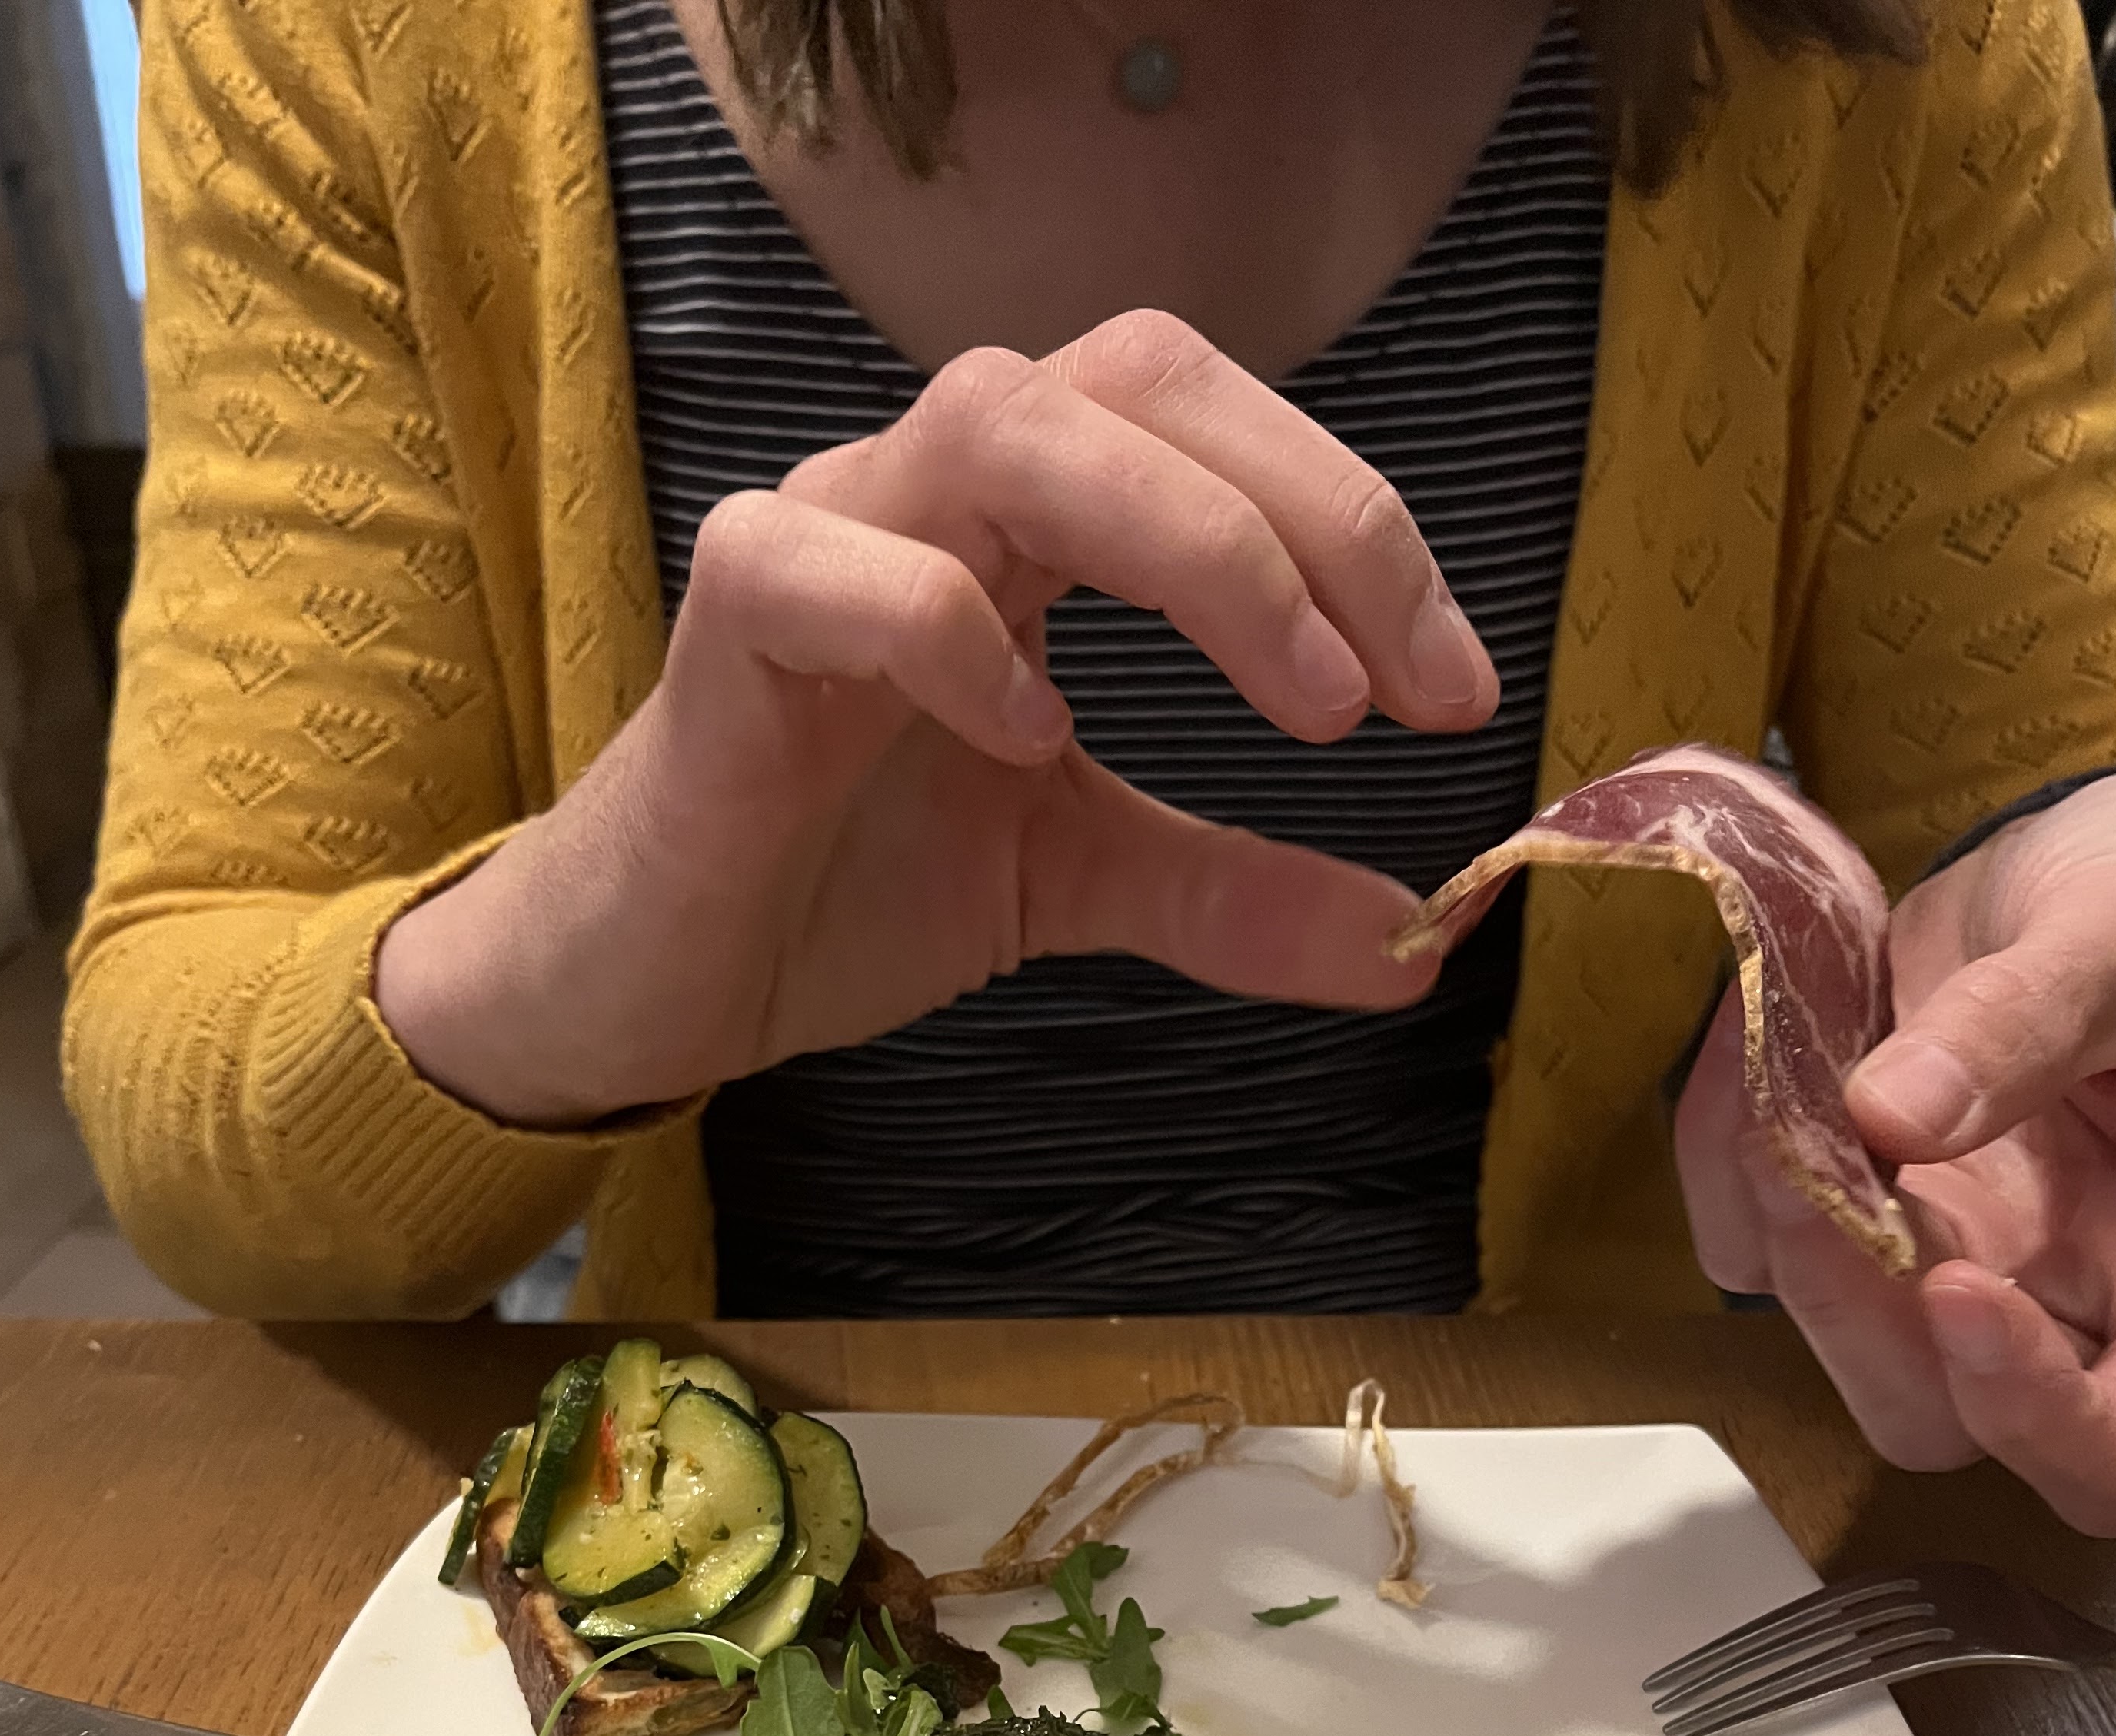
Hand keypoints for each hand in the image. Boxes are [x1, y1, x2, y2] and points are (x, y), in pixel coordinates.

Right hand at [376, 311, 1485, 1123]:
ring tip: (1297, 695)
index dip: (1357, 528)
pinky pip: (822, 565)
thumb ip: (1233, 890)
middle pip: (1135, 379)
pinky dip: (945, 634)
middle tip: (1399, 688)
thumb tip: (1414, 941)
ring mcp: (823, 544)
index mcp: (1026, 525)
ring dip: (1189, 542)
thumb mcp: (1077, 880)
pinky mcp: (724, 635)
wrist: (663, 977)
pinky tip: (1032, 739)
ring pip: (1002, 425)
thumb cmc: (845, 880)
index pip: (1211, 426)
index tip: (1453, 690)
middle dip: (1309, 514)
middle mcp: (930, 492)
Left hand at [1675, 769, 2115, 1533]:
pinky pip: (1764, 1250)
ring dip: (1779, 1238)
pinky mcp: (1866, 1223)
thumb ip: (2037, 1017)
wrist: (2100, 859)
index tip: (1957, 1287)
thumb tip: (1898, 1111)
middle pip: (1943, 1419)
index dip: (2038, 1418)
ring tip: (1767, 1083)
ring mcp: (1960, 1272)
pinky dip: (1730, 1171)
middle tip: (1809, 1159)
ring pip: (1836, 1347)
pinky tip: (1746, 1061)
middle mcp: (2075, 1307)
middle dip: (1855, 1311)